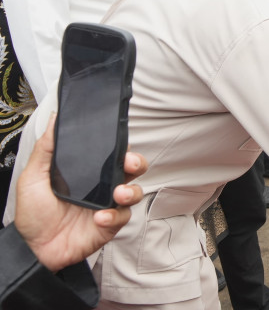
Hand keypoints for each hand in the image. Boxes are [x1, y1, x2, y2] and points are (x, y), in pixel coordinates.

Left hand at [15, 114, 146, 271]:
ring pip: (134, 192)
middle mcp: (101, 186)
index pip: (112, 153)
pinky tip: (100, 217)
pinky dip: (114, 216)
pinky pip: (122, 217)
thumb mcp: (33, 177)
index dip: (121, 146)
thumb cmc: (33, 213)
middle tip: (130, 164)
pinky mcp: (110, 225)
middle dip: (137, 162)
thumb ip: (46, 148)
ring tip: (118, 194)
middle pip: (132, 169)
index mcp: (88, 172)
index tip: (122, 143)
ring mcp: (107, 205)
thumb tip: (56, 119)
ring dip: (131, 191)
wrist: (32, 248)